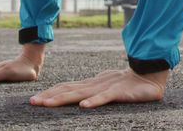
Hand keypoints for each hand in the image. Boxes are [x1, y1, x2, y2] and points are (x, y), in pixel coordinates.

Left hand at [30, 68, 168, 108]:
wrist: (150, 75)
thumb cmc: (129, 84)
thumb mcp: (107, 88)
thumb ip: (93, 93)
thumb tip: (79, 100)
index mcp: (92, 84)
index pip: (67, 87)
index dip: (51, 93)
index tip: (35, 99)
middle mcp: (95, 84)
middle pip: (69, 90)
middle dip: (49, 96)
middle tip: (32, 102)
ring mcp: (106, 87)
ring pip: (81, 94)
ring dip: (63, 99)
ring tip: (48, 104)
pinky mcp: (119, 92)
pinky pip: (105, 97)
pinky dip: (94, 102)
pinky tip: (83, 107)